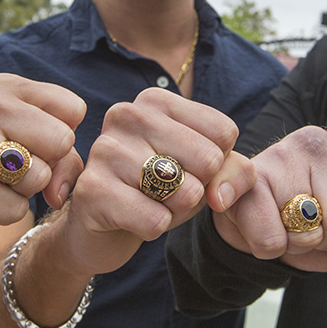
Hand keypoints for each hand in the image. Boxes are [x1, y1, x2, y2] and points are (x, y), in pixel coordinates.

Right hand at [0, 73, 85, 245]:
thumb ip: (65, 158)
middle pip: (62, 141)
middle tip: (12, 169)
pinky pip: (14, 209)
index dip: (61, 139)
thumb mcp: (27, 143)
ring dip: (23, 192)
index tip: (32, 145)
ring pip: (39, 177)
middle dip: (46, 166)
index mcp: (6, 86)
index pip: (74, 109)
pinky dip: (4, 213)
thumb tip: (60, 191)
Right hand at [59, 88, 256, 275]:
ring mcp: (104, 149)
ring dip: (177, 211)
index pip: (224, 133)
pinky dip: (155, 228)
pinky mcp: (91, 189)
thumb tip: (218, 195)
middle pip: (209, 160)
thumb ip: (235, 172)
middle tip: (169, 192)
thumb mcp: (206, 175)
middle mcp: (127, 114)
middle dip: (200, 189)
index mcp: (156, 100)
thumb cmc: (160, 191)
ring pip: (184, 192)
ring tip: (151, 203)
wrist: (102, 226)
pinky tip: (133, 219)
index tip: (187, 168)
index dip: (218, 165)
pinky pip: (156, 220)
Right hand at [210, 126, 326, 271]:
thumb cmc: (313, 222)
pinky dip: (267, 247)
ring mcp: (280, 154)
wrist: (252, 220)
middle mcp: (318, 142)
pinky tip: (262, 223)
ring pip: (308, 234)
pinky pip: (270, 239)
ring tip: (285, 222)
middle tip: (308, 223)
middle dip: (326, 238)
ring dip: (296, 244)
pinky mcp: (246, 176)